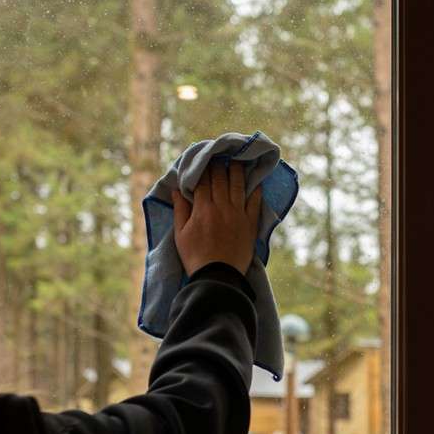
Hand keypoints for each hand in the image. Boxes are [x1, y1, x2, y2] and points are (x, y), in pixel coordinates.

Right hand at [172, 160, 262, 274]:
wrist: (218, 277)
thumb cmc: (195, 257)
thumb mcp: (180, 235)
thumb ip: (180, 210)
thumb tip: (177, 190)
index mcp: (202, 209)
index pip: (202, 181)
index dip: (202, 169)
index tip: (203, 161)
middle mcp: (221, 207)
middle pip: (220, 179)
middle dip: (218, 165)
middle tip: (219, 156)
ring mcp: (238, 214)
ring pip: (238, 185)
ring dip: (237, 170)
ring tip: (237, 161)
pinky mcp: (250, 224)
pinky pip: (255, 202)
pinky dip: (256, 190)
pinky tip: (256, 182)